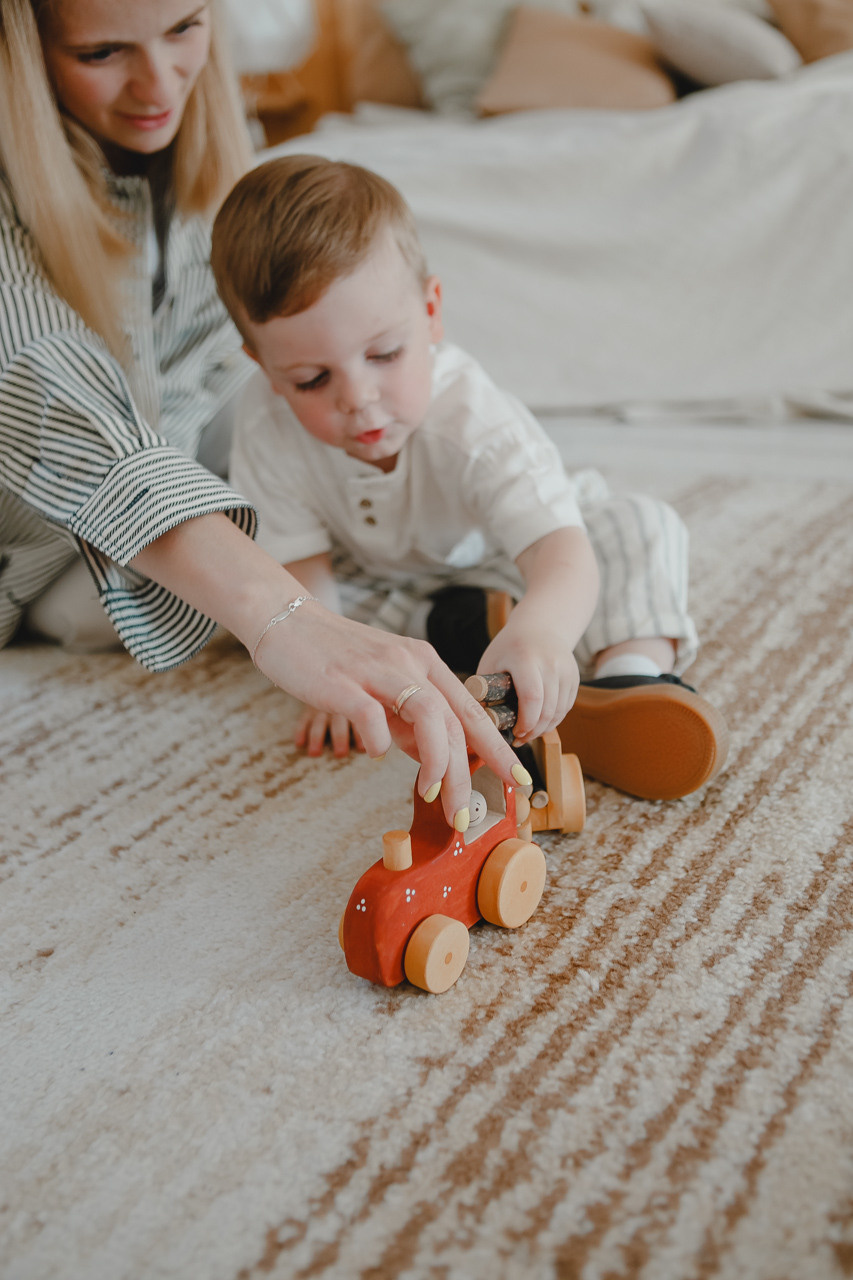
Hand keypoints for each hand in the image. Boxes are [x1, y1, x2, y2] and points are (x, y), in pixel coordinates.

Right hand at [254, 602, 524, 826]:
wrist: (287, 621)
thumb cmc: (335, 659)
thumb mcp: (385, 686)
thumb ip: (409, 719)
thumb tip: (431, 759)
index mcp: (424, 663)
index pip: (471, 712)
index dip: (498, 749)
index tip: (517, 781)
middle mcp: (409, 663)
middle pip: (454, 722)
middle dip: (465, 774)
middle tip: (464, 814)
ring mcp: (377, 671)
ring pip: (428, 717)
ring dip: (436, 762)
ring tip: (431, 793)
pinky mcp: (343, 682)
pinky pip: (372, 718)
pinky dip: (378, 743)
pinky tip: (374, 753)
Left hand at [478, 622, 579, 743]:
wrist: (540, 626)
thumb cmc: (508, 649)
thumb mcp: (491, 663)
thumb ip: (485, 691)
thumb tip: (478, 724)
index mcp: (526, 658)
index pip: (532, 697)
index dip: (525, 722)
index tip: (514, 733)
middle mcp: (550, 663)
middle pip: (548, 708)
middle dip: (534, 730)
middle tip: (520, 739)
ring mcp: (566, 670)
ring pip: (559, 711)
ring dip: (544, 728)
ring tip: (528, 734)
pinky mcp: (574, 677)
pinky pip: (566, 707)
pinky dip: (554, 719)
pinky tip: (540, 724)